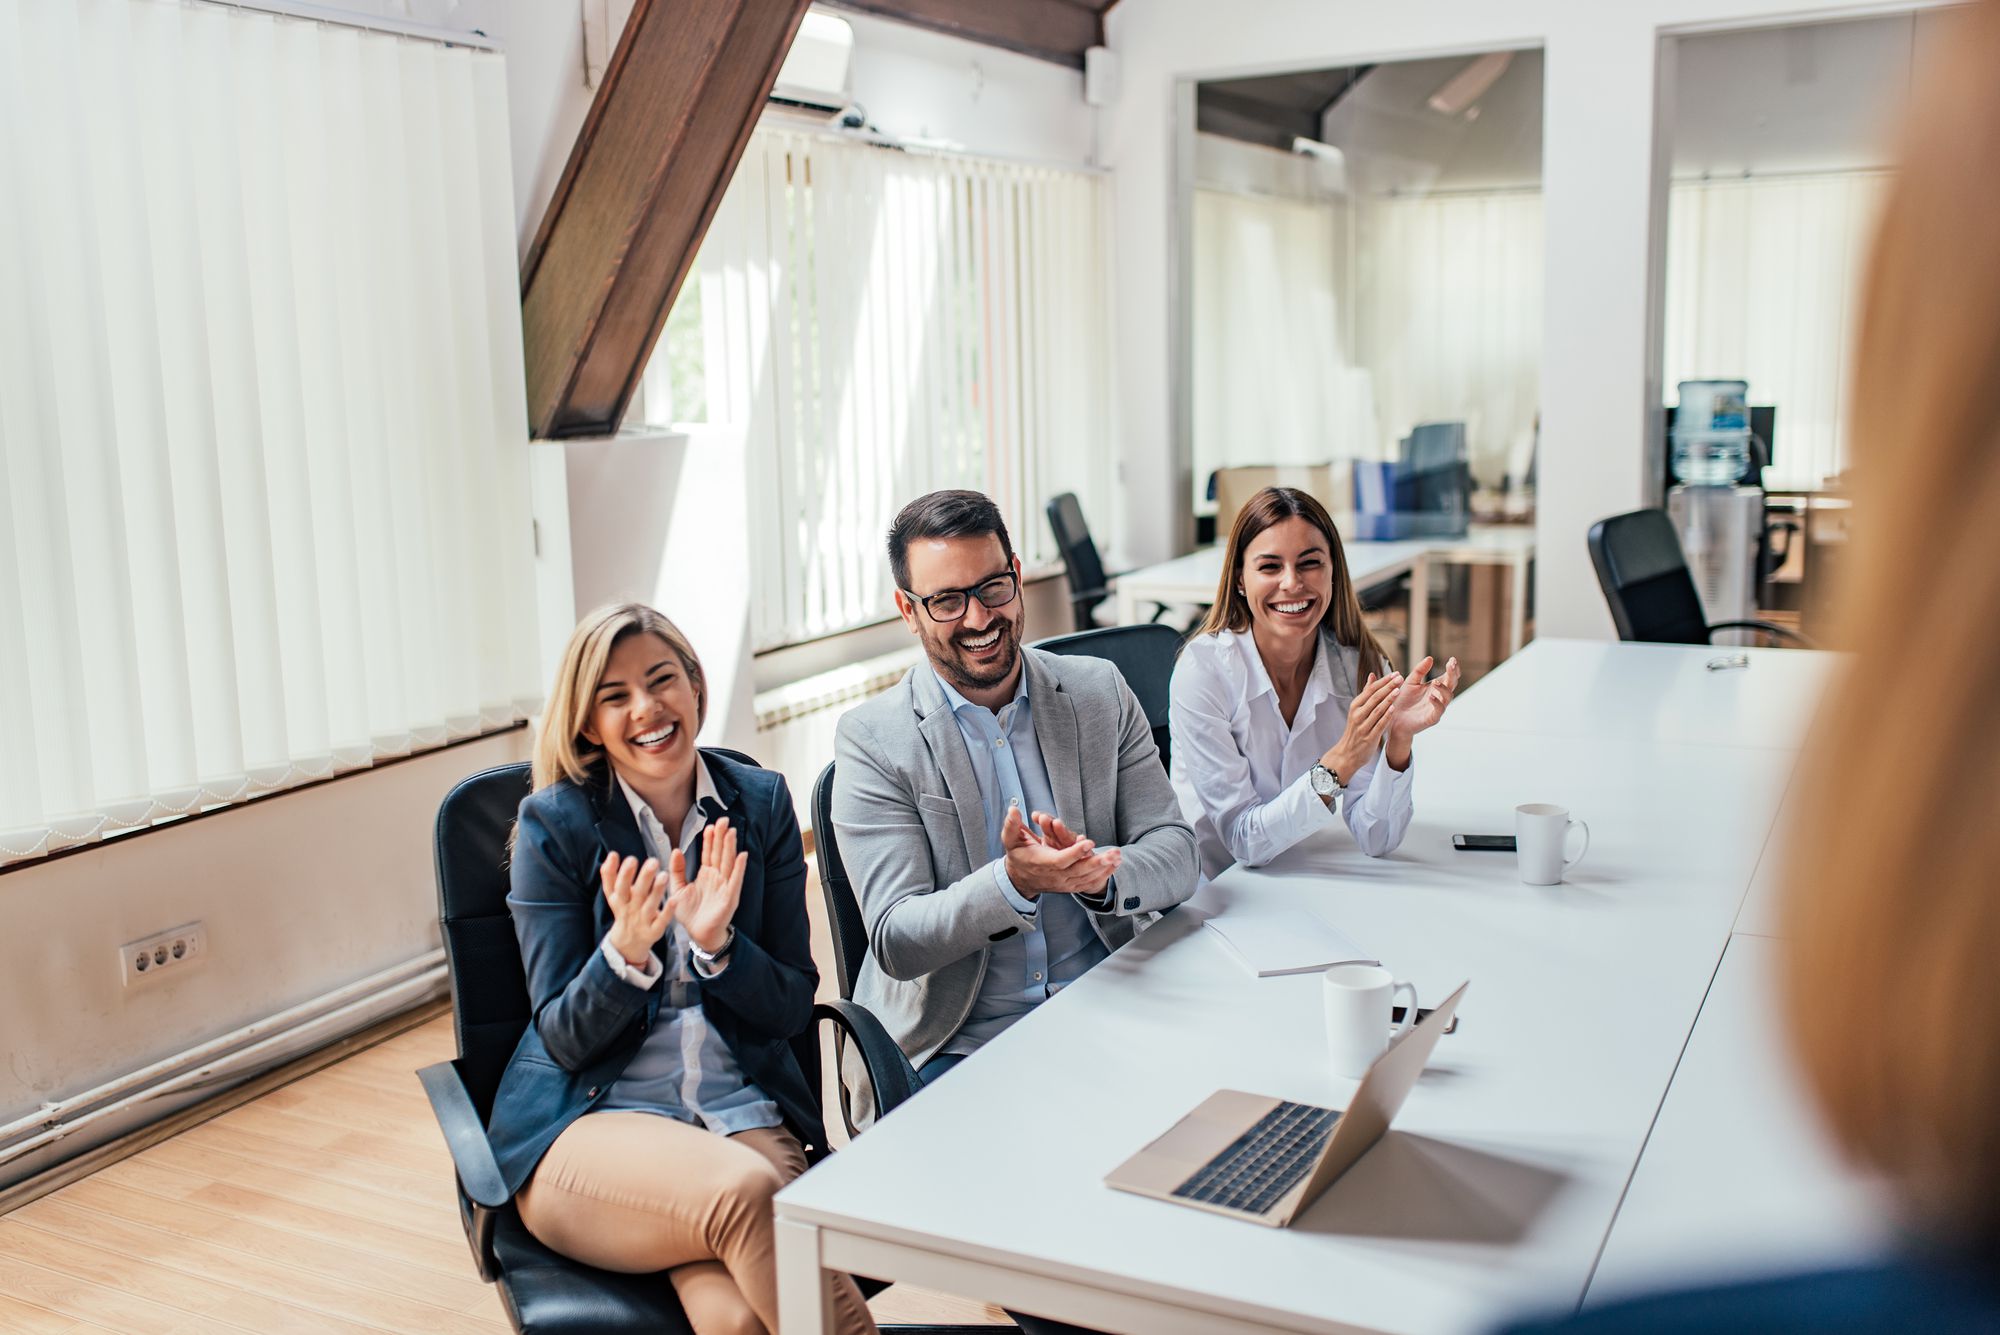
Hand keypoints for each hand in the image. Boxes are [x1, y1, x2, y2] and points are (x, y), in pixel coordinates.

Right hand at [601, 852, 671, 968]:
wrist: (629, 941)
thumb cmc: (624, 910)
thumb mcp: (613, 895)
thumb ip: (610, 875)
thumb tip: (612, 855)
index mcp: (620, 899)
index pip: (619, 886)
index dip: (624, 873)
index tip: (631, 859)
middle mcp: (631, 909)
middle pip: (636, 893)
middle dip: (644, 877)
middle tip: (653, 861)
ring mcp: (643, 920)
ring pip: (650, 905)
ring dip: (657, 891)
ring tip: (664, 875)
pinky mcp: (655, 930)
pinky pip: (661, 921)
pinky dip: (667, 911)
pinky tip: (674, 900)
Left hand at [666, 817, 748, 954]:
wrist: (698, 934)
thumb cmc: (690, 914)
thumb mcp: (678, 889)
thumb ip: (677, 870)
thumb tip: (675, 850)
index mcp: (706, 874)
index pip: (708, 853)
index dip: (710, 839)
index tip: (710, 825)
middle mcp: (717, 878)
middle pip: (720, 853)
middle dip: (721, 837)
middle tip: (723, 820)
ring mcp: (725, 886)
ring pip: (728, 862)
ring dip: (730, 847)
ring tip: (731, 831)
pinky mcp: (730, 897)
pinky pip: (735, 880)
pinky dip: (739, 868)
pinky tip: (742, 855)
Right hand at [1002, 803, 1119, 897]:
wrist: (1019, 880)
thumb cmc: (1018, 856)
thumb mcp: (1011, 840)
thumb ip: (1012, 825)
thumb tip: (1013, 810)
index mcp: (1043, 863)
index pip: (1062, 860)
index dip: (1075, 852)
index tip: (1088, 841)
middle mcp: (1055, 875)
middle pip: (1079, 871)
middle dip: (1098, 862)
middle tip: (1114, 853)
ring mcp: (1063, 883)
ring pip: (1086, 878)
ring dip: (1104, 869)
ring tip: (1118, 858)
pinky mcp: (1069, 886)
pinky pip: (1088, 883)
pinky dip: (1102, 876)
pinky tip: (1114, 867)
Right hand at [1320, 671, 1400, 792]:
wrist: (1347, 753)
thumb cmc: (1355, 730)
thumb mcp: (1358, 710)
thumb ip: (1366, 693)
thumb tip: (1372, 675)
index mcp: (1355, 706)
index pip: (1371, 690)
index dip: (1383, 681)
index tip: (1396, 674)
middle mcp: (1357, 714)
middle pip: (1374, 698)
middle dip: (1388, 687)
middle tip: (1399, 678)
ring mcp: (1363, 726)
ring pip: (1377, 710)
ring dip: (1388, 700)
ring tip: (1398, 690)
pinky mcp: (1369, 737)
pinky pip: (1379, 725)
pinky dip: (1386, 716)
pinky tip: (1393, 709)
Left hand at [1385, 656, 1460, 761]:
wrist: (1392, 718)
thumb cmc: (1402, 700)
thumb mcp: (1410, 682)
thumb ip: (1419, 671)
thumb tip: (1430, 658)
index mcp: (1436, 687)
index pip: (1449, 676)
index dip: (1453, 668)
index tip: (1452, 659)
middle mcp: (1439, 696)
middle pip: (1452, 684)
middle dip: (1453, 674)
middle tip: (1451, 664)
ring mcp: (1437, 708)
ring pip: (1448, 697)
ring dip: (1443, 688)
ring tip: (1435, 682)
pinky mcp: (1432, 718)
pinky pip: (1439, 710)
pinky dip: (1437, 703)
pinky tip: (1431, 696)